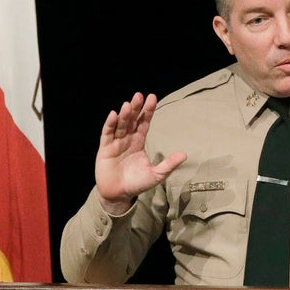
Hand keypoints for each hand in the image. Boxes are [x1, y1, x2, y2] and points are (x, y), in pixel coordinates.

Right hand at [94, 92, 186, 213]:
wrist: (119, 194)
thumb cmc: (137, 183)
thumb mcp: (156, 174)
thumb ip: (169, 165)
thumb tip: (185, 154)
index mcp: (139, 142)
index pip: (144, 123)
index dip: (148, 111)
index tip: (152, 98)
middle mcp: (127, 139)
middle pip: (131, 120)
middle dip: (135, 108)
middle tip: (139, 95)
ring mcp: (115, 143)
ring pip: (120, 125)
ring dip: (124, 114)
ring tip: (128, 104)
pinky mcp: (105, 149)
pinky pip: (107, 134)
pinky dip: (110, 124)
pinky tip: (114, 114)